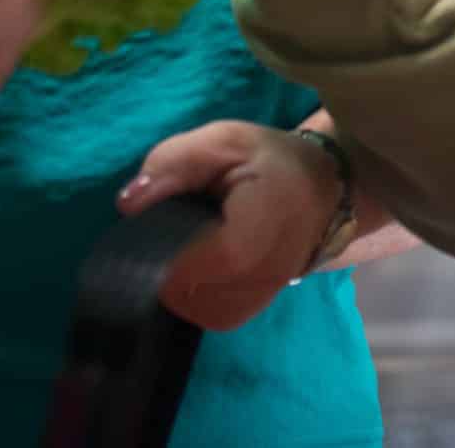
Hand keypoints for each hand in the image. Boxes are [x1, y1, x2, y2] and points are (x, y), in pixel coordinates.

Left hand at [117, 121, 340, 330]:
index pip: (195, 266)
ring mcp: (260, 298)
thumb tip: (129, 203)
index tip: (153, 226)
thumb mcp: (223, 140)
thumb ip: (174, 163)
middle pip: (188, 293)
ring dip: (178, 283)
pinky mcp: (253, 307)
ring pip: (197, 310)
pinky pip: (211, 315)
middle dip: (165, 266)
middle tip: (169, 230)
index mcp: (257, 230)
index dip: (162, 252)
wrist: (325, 188)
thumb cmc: (271, 161)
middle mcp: (263, 276)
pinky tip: (196, 265)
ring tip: (184, 246)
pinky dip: (194, 295)